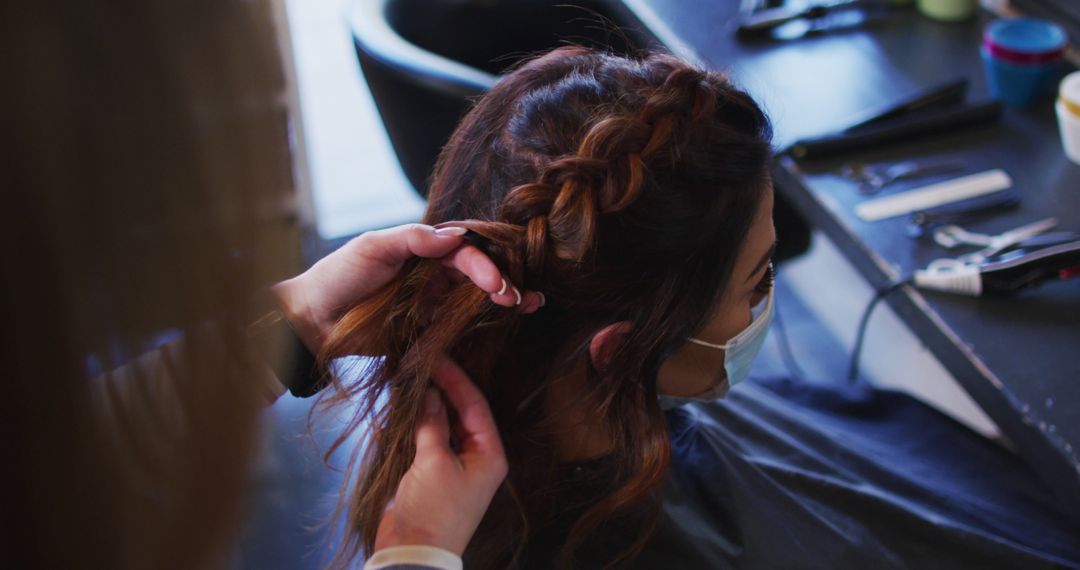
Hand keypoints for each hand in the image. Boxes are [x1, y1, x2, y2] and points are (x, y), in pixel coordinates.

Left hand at [272, 223, 542, 352]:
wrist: (311, 320)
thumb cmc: (337, 276)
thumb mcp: (372, 247)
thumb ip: (412, 239)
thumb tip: (454, 235)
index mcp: (421, 249)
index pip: (462, 251)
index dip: (483, 264)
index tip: (496, 282)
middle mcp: (431, 272)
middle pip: (477, 271)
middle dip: (503, 280)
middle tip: (516, 297)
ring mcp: (430, 300)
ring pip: (475, 295)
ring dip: (505, 297)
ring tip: (529, 303)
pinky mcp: (426, 328)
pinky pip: (460, 322)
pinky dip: (486, 320)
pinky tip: (510, 320)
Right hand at [373, 357, 507, 555]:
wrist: (413, 555)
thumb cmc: (433, 510)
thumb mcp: (433, 462)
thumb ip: (431, 424)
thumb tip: (430, 394)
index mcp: (488, 454)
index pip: (475, 405)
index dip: (456, 379)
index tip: (436, 357)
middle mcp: (476, 457)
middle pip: (459, 412)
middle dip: (440, 390)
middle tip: (419, 365)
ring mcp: (453, 466)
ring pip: (440, 425)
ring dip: (424, 407)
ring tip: (407, 382)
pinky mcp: (431, 474)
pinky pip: (425, 441)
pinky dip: (413, 427)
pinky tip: (398, 412)